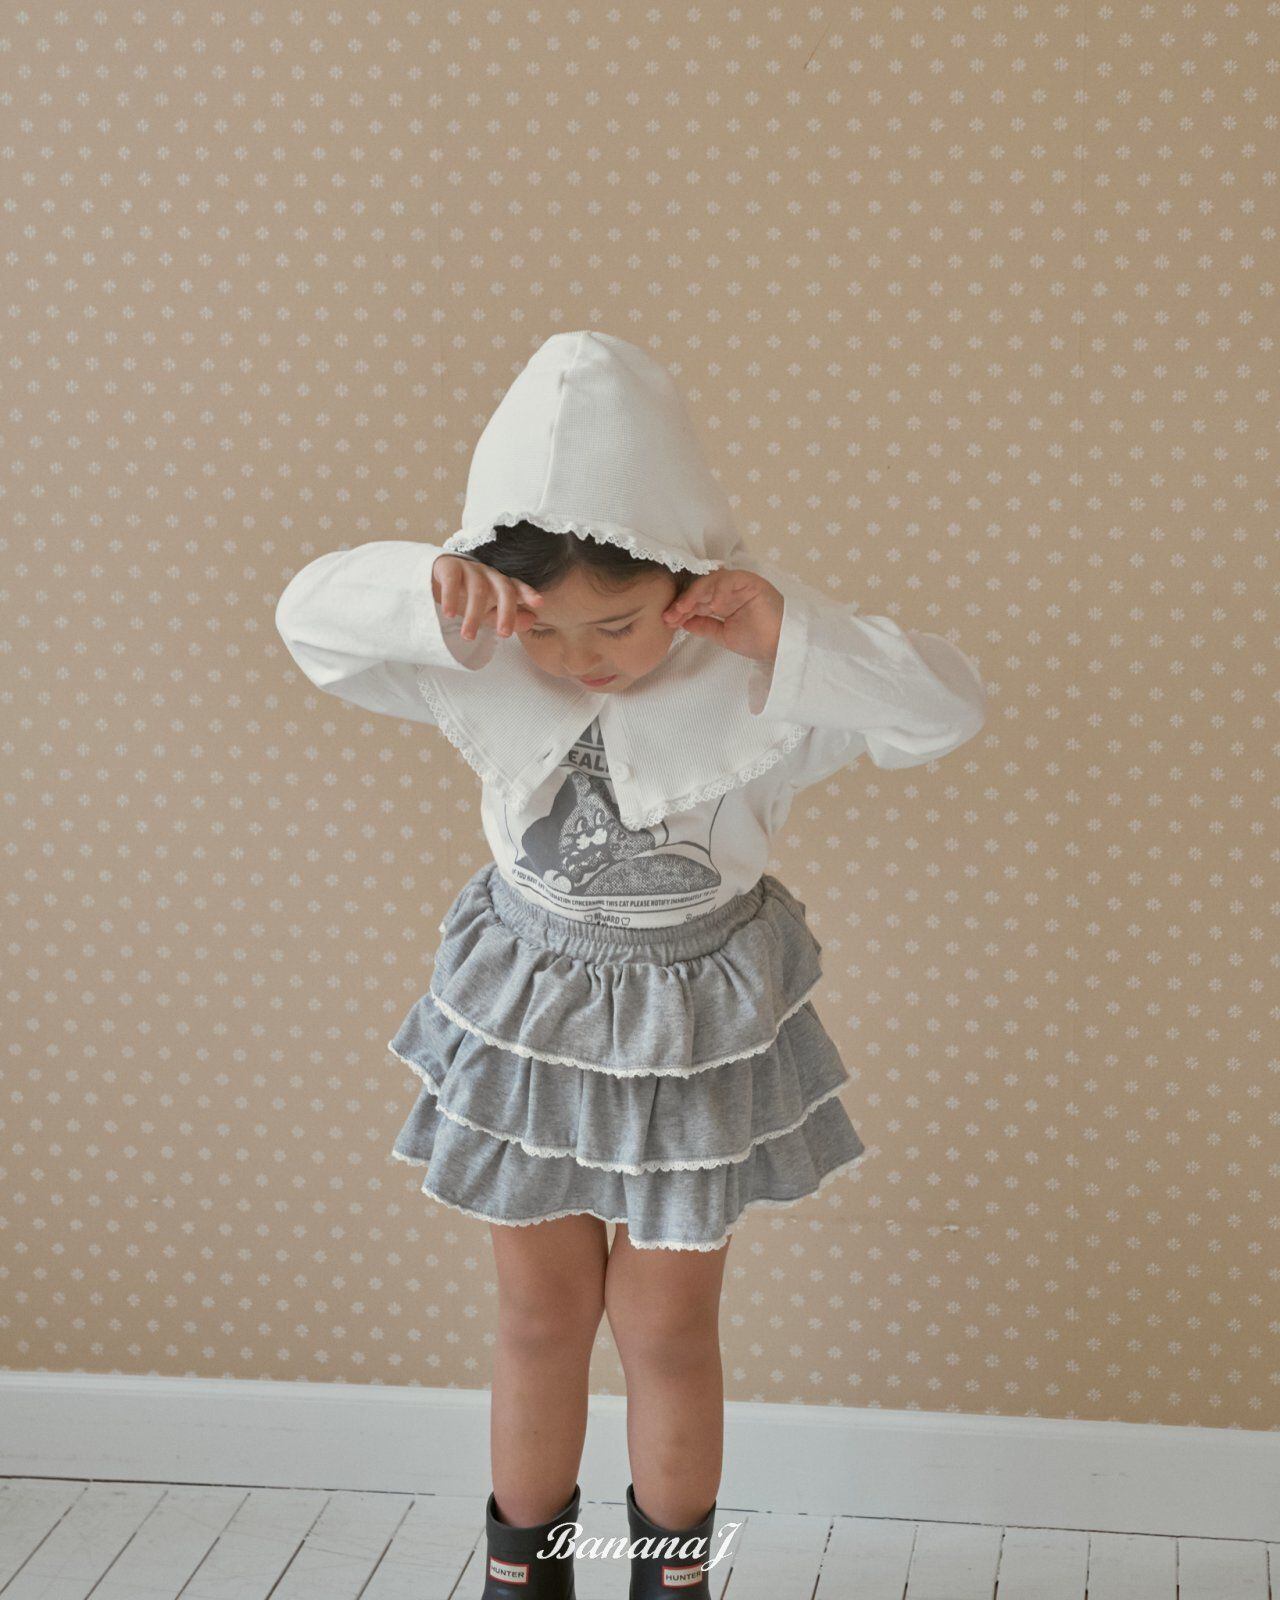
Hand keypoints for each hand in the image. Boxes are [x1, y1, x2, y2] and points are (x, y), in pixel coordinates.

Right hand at [432, 553, 543, 640]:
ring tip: (468, 637)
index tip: (539, 603)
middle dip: (506, 612)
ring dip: (474, 615)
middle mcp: (487, 573)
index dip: (528, 593)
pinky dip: (451, 597)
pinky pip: (452, 581)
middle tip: (504, 635)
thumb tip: (533, 620)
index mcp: (499, 583)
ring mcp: (469, 569)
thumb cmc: (464, 597)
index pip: (517, 587)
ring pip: (478, 589)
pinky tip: (448, 614)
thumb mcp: (487, 611)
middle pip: (502, 588)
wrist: (430, 580)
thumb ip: (507, 617)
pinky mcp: (448, 567)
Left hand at [661, 568, 782, 665]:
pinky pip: (729, 579)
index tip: (668, 620)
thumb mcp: (723, 635)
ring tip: (684, 610)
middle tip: (670, 615)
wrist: (780, 645)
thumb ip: (704, 626)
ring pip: (710, 581)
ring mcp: (739, 584)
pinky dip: (719, 590)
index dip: (681, 609)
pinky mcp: (750, 581)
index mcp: (723, 601)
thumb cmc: (757, 640)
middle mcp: (729, 590)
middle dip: (683, 602)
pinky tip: (712, 605)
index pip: (697, 600)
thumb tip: (682, 621)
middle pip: (700, 589)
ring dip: (694, 595)